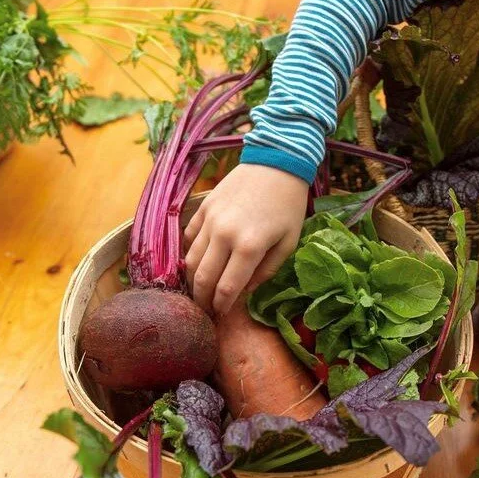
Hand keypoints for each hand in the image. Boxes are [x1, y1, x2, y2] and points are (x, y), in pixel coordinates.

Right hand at [184, 164, 308, 314]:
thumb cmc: (288, 204)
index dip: (221, 306)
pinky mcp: (203, 208)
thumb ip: (267, 271)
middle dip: (201, 299)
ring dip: (192, 280)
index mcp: (249, 247)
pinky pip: (189, 237)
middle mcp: (224, 235)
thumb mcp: (289, 242)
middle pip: (202, 277)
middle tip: (204, 311)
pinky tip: (198, 262)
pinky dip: (190, 253)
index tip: (221, 316)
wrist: (276, 161)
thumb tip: (245, 290)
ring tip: (198, 290)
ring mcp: (210, 220)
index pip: (227, 288)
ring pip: (190, 259)